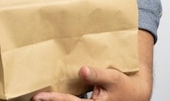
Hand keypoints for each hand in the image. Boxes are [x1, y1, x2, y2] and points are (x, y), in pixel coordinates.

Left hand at [30, 66, 151, 100]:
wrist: (136, 93)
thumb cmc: (125, 85)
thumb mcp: (113, 77)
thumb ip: (98, 74)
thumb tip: (82, 71)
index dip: (54, 99)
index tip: (39, 97)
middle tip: (33, 98)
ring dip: (56, 100)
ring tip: (40, 97)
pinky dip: (64, 98)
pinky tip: (54, 95)